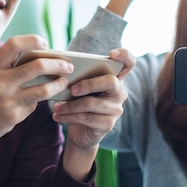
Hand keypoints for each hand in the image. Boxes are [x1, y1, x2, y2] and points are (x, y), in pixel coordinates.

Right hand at [0, 35, 76, 173]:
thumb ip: (5, 67)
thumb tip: (37, 59)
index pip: (16, 44)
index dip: (34, 40)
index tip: (45, 43)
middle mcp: (0, 82)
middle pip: (39, 66)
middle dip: (59, 64)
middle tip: (68, 66)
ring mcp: (8, 101)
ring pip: (44, 89)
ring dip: (58, 85)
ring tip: (63, 82)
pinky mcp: (13, 117)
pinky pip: (33, 106)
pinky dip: (36, 102)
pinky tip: (35, 101)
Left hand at [51, 48, 134, 180]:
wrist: (81, 133)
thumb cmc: (79, 104)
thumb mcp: (79, 89)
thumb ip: (79, 77)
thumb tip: (63, 69)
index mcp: (115, 79)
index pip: (129, 63)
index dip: (124, 55)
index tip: (112, 53)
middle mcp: (119, 93)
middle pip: (110, 81)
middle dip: (88, 84)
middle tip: (72, 89)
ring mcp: (116, 109)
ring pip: (92, 103)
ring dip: (70, 105)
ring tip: (57, 106)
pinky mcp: (108, 124)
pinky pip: (86, 118)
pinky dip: (69, 116)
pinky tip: (58, 116)